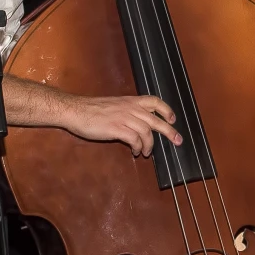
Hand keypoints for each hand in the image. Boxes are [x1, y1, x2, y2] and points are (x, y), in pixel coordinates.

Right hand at [62, 93, 183, 155]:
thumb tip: (137, 123)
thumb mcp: (114, 105)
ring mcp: (124, 118)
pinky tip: (135, 152)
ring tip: (146, 152)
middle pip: (156, 120)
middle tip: (178, 141)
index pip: (154, 101)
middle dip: (170, 131)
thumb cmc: (91, 109)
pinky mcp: (117, 129)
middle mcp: (130, 108)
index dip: (166, 110)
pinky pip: (135, 140)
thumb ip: (127, 111)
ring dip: (149, 145)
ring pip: (147, 132)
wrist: (76, 111)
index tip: (173, 119)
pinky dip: (138, 147)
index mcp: (130, 101)